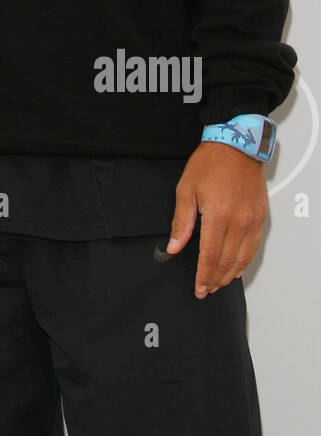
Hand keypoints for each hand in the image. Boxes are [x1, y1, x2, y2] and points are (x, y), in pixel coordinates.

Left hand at [166, 141, 267, 297]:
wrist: (237, 145)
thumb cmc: (210, 162)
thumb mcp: (186, 189)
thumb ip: (182, 222)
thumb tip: (174, 246)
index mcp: (218, 216)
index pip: (210, 256)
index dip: (203, 275)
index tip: (198, 288)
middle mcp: (239, 222)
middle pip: (227, 261)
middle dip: (215, 279)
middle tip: (206, 290)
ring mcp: (252, 220)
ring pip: (243, 258)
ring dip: (230, 274)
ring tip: (219, 283)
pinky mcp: (260, 217)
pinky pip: (254, 247)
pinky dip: (245, 261)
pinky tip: (237, 268)